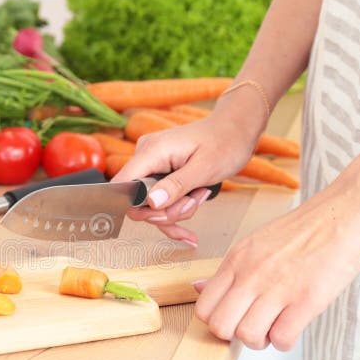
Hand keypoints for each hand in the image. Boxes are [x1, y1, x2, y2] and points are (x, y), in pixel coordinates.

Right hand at [111, 108, 260, 244]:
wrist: (236, 128)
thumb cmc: (226, 141)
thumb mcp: (205, 168)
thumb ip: (176, 185)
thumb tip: (151, 202)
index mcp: (152, 151)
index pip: (123, 186)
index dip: (138, 207)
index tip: (164, 213)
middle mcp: (146, 156)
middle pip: (138, 202)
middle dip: (166, 212)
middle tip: (192, 202)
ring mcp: (152, 164)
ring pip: (151, 205)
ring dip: (176, 211)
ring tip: (199, 196)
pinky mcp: (160, 172)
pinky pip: (158, 200)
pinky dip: (174, 211)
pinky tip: (188, 230)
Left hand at [194, 184, 359, 350]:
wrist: (349, 210)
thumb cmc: (306, 227)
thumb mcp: (255, 242)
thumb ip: (229, 269)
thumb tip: (197, 287)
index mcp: (237, 259)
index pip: (203, 307)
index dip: (217, 320)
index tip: (234, 318)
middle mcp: (252, 273)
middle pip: (220, 326)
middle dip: (235, 335)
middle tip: (254, 326)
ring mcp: (278, 287)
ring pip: (248, 336)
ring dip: (262, 340)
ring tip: (275, 326)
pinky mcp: (307, 300)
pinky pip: (281, 339)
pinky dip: (285, 341)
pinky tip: (293, 326)